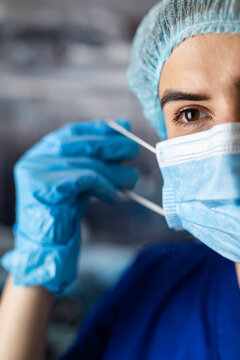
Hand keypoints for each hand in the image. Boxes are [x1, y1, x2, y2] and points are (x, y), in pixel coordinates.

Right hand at [1, 118, 138, 292]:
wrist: (47, 247)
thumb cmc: (65, 212)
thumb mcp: (81, 181)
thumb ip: (95, 161)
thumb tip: (123, 139)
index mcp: (42, 152)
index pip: (73, 131)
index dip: (100, 128)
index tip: (123, 126)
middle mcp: (36, 157)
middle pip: (83, 144)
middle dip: (113, 145)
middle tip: (134, 149)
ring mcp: (38, 171)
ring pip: (88, 163)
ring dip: (115, 172)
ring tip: (131, 180)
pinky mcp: (46, 186)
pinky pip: (86, 179)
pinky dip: (105, 187)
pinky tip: (114, 198)